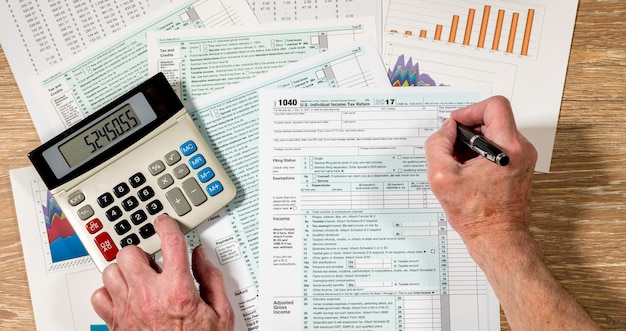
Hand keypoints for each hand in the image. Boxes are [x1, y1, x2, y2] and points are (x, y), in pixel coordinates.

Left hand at [91, 215, 233, 330]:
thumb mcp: (222, 314)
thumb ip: (212, 279)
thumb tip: (201, 257)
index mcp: (178, 290)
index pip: (169, 242)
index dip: (166, 225)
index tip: (165, 223)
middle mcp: (149, 296)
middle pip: (130, 253)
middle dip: (141, 251)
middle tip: (152, 259)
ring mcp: (128, 309)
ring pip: (110, 270)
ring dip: (123, 269)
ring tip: (138, 276)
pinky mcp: (115, 324)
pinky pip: (98, 296)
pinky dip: (108, 292)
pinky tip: (123, 295)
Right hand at [425, 96, 598, 329]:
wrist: (498, 240)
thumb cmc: (477, 216)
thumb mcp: (441, 176)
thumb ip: (438, 144)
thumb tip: (445, 131)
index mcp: (508, 147)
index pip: (494, 105)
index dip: (470, 111)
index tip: (455, 126)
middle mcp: (521, 150)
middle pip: (492, 120)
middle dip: (467, 132)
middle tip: (452, 150)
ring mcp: (522, 160)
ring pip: (494, 135)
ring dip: (471, 145)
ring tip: (459, 166)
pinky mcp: (518, 170)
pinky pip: (497, 150)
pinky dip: (479, 156)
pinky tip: (467, 175)